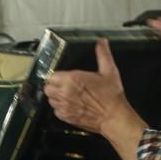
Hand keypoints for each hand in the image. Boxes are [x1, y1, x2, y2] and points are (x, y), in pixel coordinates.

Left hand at [43, 38, 146, 159]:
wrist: (113, 117)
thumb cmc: (111, 96)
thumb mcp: (109, 71)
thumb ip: (103, 54)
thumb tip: (102, 42)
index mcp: (72, 80)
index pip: (51, 75)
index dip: (56, 75)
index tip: (63, 76)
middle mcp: (65, 93)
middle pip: (47, 88)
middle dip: (54, 86)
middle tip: (64, 85)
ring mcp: (64, 106)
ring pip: (50, 100)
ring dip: (56, 97)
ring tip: (67, 95)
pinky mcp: (66, 117)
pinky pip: (56, 111)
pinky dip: (60, 108)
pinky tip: (70, 105)